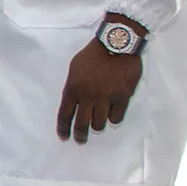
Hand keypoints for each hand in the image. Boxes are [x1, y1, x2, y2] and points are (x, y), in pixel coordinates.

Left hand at [57, 22, 144, 143]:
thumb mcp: (75, 68)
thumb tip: (73, 103)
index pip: (65, 113)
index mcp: (73, 87)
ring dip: (97, 126)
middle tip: (80, 140)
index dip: (63, 128)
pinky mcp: (123, 98)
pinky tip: (111, 115)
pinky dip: (113, 119)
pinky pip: (116, 118)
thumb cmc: (93, 54)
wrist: (117, 45)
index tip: (63, 137)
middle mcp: (88, 96)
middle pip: (82, 123)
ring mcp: (106, 98)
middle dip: (79, 135)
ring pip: (99, 124)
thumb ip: (72, 86)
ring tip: (97, 124)